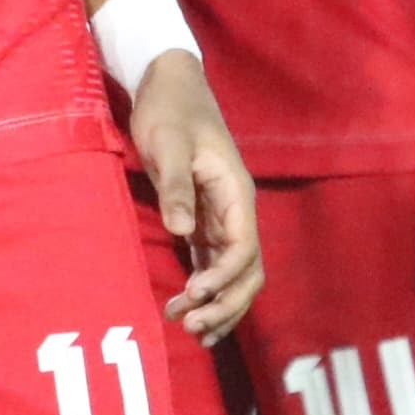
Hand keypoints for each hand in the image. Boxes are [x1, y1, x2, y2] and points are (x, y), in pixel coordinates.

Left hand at [127, 54, 263, 343]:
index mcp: (236, 194)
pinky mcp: (203, 223)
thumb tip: (182, 231)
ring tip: (189, 331)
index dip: (224, 277)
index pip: (244, 249)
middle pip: (247, 272)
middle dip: (225, 303)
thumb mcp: (169, 142)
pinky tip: (191, 317)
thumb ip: (176, 185)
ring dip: (218, 305)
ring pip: (234, 276)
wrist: (167, 83)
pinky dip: (208, 294)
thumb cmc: (170, 109)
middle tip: (190, 325)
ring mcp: (222, 220)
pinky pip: (214, 267)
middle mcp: (236, 213)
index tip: (195, 293)